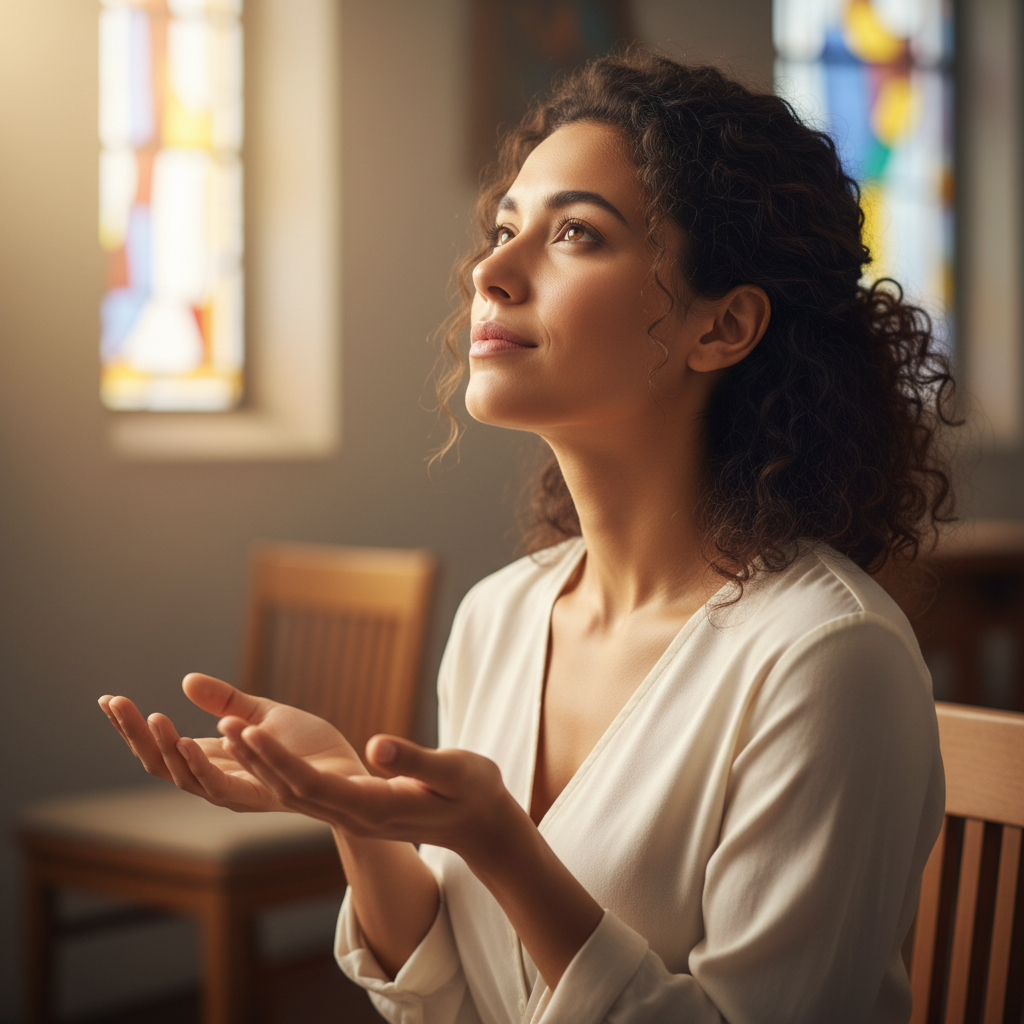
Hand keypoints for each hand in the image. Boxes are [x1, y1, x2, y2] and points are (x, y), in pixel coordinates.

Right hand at [98, 674, 368, 812]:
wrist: (352, 773)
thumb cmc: (309, 748)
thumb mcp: (263, 715)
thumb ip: (226, 702)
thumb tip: (185, 680)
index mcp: (216, 763)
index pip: (162, 749)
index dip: (133, 728)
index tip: (108, 699)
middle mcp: (225, 783)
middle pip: (168, 768)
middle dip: (139, 738)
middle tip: (117, 704)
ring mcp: (250, 792)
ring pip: (201, 782)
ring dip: (178, 751)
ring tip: (159, 718)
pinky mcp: (281, 792)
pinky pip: (246, 782)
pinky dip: (231, 757)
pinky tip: (217, 731)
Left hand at [226, 717, 520, 864]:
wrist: (483, 826)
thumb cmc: (474, 793)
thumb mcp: (453, 772)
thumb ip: (415, 761)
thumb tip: (376, 746)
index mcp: (376, 808)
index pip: (314, 786)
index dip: (278, 760)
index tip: (251, 730)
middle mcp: (356, 817)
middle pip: (293, 791)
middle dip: (256, 759)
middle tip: (225, 723)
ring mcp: (353, 815)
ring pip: (295, 792)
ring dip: (262, 764)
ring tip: (232, 729)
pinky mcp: (355, 807)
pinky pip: (306, 791)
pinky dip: (279, 769)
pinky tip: (262, 748)